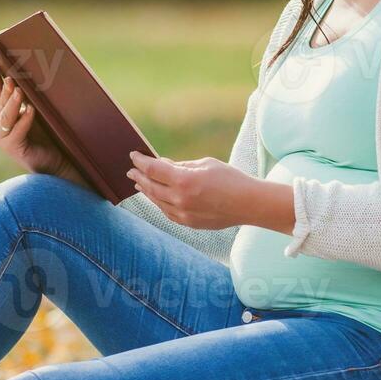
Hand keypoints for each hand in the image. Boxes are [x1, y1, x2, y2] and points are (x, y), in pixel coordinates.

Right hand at [0, 55, 88, 186]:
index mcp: (2, 113)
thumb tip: (30, 72)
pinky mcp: (12, 147)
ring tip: (18, 89)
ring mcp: (3, 137)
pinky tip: (30, 111)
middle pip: (0, 100)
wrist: (55, 160)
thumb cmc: (47, 134)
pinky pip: (17, 131)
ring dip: (13, 102)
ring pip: (6, 115)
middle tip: (9, 73)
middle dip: (3, 86)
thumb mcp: (37, 111)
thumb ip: (30, 97)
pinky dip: (24, 120)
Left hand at [125, 151, 257, 229]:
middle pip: (151, 187)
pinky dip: (160, 203)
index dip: (141, 162)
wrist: (249, 204)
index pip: (153, 169)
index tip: (134, 156)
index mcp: (184, 180)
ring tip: (140, 184)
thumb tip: (163, 165)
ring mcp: (184, 214)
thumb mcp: (205, 164)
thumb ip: (181, 166)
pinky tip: (157, 197)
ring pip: (157, 202)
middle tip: (131, 171)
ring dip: (147, 191)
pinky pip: (168, 212)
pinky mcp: (189, 224)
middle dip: (140, 177)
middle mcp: (180, 199)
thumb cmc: (230, 179)